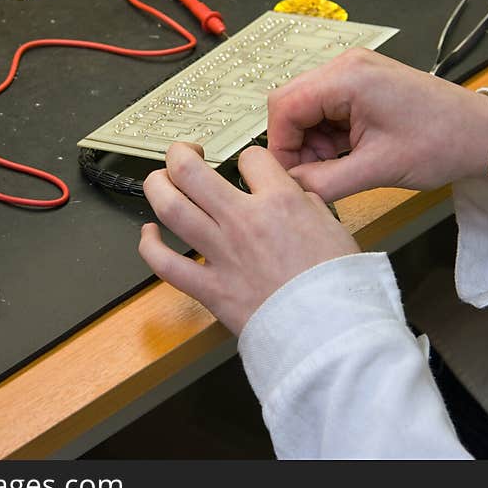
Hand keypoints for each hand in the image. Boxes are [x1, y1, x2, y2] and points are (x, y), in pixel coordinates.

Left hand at [139, 143, 359, 334]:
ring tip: (160, 181)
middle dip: (180, 154)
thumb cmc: (338, 287)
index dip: (248, 158)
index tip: (248, 168)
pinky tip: (149, 234)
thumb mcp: (335, 228)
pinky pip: (165, 263)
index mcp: (280, 203)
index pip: (250, 158)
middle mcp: (243, 222)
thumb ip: (307, 205)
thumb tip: (293, 196)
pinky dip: (149, 246)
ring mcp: (221, 254)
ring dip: (157, 187)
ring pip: (170, 208)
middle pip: (190, 170)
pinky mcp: (209, 288)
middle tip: (184, 154)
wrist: (331, 332)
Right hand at [268, 48, 487, 200]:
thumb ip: (325, 181)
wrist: (482, 134)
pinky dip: (327, 137)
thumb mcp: (377, 170)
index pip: (285, 106)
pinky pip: (327, 110)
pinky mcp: (363, 85)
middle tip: (312, 175)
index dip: (280, 146)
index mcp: (347, 77)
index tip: (289, 177)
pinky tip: (345, 156)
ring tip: (335, 169)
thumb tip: (289, 189)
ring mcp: (355, 73)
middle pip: (291, 104)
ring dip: (311, 143)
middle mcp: (346, 66)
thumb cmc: (441, 143)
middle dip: (294, 144)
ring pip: (307, 109)